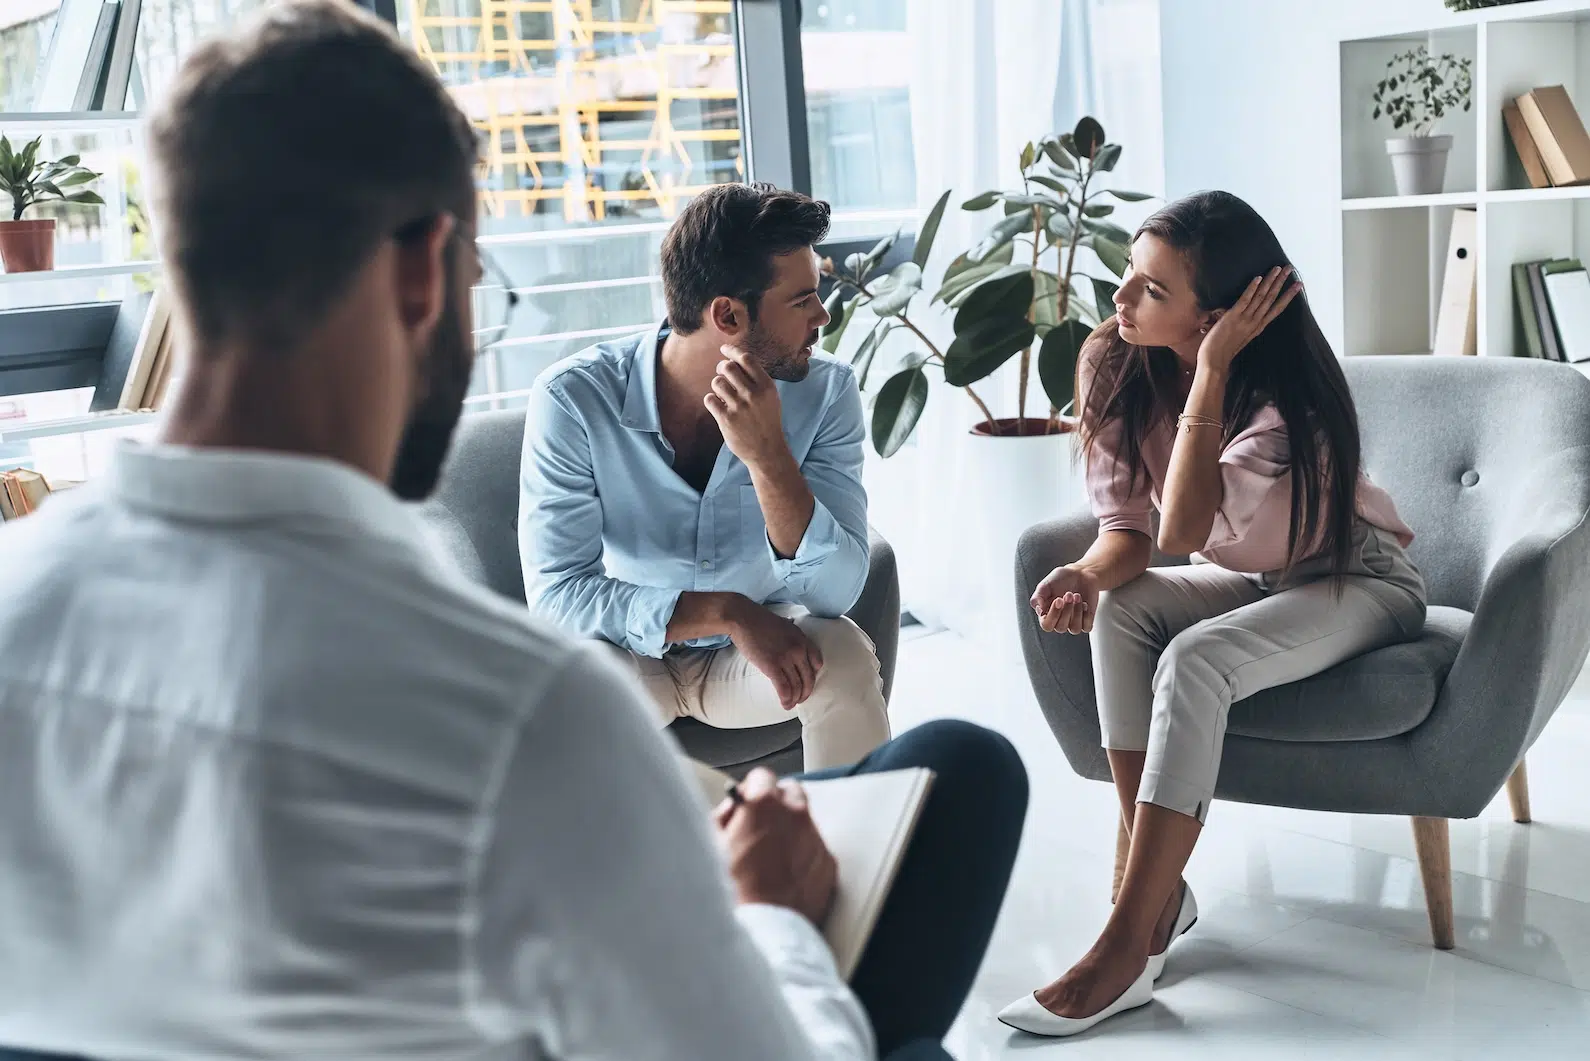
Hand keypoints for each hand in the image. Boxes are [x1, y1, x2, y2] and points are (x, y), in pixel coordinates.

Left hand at [704, 346, 788, 468]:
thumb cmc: (767, 421)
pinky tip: (718, 406)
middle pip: (728, 367)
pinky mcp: (726, 419)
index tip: (724, 349)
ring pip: (717, 382)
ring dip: (717, 385)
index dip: (732, 351)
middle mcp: (753, 394)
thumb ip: (757, 379)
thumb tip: (736, 358)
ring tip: (723, 394)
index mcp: (766, 386)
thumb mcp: (771, 397)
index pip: (746, 359)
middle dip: (721, 367)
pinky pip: (709, 399)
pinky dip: (711, 400)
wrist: (767, 451)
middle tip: (722, 373)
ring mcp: (739, 407)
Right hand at [715, 768, 837, 925]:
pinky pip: (816, 849)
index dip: (750, 791)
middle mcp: (796, 815)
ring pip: (804, 822)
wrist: (764, 930)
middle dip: (775, 806)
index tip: (746, 803)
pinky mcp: (828, 864)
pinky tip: (785, 876)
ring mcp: (815, 839)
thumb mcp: (712, 847)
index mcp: (764, 805)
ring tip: (770, 859)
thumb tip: (732, 813)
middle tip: (759, 827)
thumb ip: (725, 819)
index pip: (762, 776)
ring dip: (790, 831)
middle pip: (790, 792)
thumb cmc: (734, 892)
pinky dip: (804, 856)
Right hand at [727, 600, 824, 708]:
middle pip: (809, 678)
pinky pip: (784, 688)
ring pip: (797, 686)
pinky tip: (785, 704)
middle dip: (805, 692)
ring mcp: (786, 659)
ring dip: (795, 699)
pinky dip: (786, 699)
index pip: (817, 663)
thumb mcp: (785, 625)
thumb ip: (792, 636)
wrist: (743, 618)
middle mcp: (798, 650)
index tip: (806, 683)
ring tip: (791, 704)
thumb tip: (792, 640)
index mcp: (802, 639)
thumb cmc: (759, 620)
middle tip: (800, 699)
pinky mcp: (772, 666)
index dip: (812, 676)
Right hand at [1031, 565, 1100, 634]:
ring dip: (1077, 612)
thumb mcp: (1046, 585)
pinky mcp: (1086, 620)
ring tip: (1077, 596)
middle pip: (1060, 627)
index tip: (1058, 599)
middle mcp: (1059, 620)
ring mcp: (1073, 622)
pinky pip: (1087, 627)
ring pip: (1075, 629)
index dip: (1053, 615)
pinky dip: (1086, 615)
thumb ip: (1038, 597)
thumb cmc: (1061, 579)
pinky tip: (1085, 603)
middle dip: (1066, 610)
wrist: (1080, 574)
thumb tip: (1039, 611)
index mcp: (1047, 614)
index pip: (1047, 625)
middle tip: (1068, 594)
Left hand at [1196, 266, 1302, 373]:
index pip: (1277, 308)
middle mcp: (1255, 322)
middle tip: (1290, 269)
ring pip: (1262, 297)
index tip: (1297, 285)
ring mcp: (1245, 320)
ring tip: (1278, 269)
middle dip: (1281, 282)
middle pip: (1272, 298)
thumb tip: (1239, 316)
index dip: (1288, 296)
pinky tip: (1258, 278)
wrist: (1214, 362)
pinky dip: (1252, 288)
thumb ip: (1242, 325)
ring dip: (1270, 281)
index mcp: (1258, 327)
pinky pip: (1245, 300)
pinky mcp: (1233, 317)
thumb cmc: (1222, 351)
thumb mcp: (1238, 337)